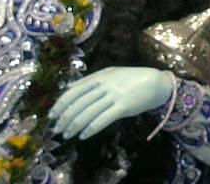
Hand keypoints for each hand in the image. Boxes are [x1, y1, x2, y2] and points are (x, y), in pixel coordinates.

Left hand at [49, 66, 173, 139]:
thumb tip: (68, 88)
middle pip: (79, 103)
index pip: (73, 91)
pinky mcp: (124, 106)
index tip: (51, 115)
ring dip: (75, 126)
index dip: (60, 104)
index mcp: (100, 77)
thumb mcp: (110, 73)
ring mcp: (115, 95)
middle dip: (65, 118)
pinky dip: (91, 128)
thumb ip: (90, 79)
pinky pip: (103, 119)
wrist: (157, 82)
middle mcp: (105, 85)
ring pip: (89, 112)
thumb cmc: (132, 78)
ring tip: (67, 135)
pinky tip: (83, 136)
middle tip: (57, 129)